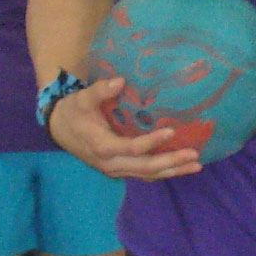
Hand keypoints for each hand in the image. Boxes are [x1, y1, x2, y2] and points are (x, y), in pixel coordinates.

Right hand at [47, 76, 203, 180]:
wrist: (59, 129)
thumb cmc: (73, 112)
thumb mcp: (81, 99)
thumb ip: (99, 91)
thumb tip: (119, 81)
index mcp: (102, 146)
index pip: (132, 148)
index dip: (152, 141)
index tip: (172, 131)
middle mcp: (111, 163)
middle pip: (145, 167)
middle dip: (171, 162)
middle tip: (194, 155)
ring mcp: (116, 169)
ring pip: (147, 174)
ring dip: (172, 170)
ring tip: (195, 165)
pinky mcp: (121, 169)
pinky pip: (144, 174)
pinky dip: (164, 171)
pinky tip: (182, 166)